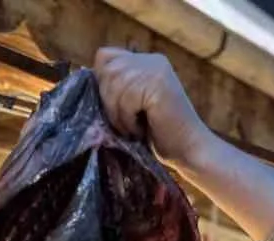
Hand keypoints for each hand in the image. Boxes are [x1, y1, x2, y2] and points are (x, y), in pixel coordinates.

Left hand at [93, 48, 216, 170]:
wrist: (189, 151)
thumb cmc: (159, 135)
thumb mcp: (132, 104)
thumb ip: (116, 87)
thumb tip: (84, 78)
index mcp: (147, 61)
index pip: (105, 56)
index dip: (102, 82)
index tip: (113, 107)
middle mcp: (152, 60)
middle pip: (106, 70)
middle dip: (108, 101)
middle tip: (125, 123)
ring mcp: (156, 70)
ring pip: (113, 85)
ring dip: (117, 114)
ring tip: (133, 129)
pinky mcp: (157, 85)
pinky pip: (125, 99)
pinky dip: (127, 120)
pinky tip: (140, 130)